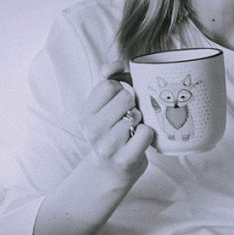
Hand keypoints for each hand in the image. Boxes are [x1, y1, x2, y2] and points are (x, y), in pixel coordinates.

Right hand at [80, 61, 154, 182]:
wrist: (109, 171)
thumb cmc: (111, 132)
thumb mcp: (103, 107)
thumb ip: (108, 79)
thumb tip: (116, 63)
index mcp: (86, 113)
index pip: (108, 85)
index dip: (119, 89)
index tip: (118, 101)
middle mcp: (92, 129)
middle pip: (125, 97)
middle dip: (132, 104)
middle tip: (128, 116)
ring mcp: (107, 146)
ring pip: (136, 115)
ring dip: (140, 120)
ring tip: (132, 130)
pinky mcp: (124, 159)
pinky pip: (145, 133)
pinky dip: (147, 134)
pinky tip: (139, 139)